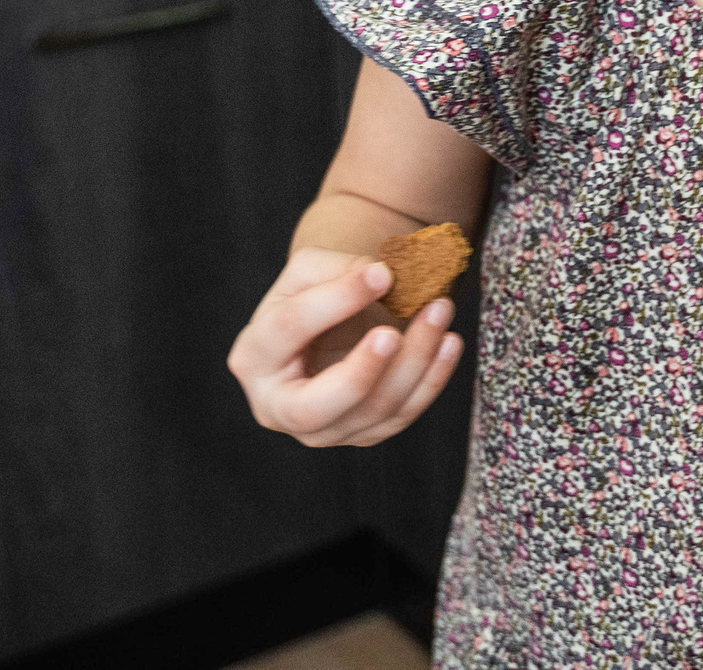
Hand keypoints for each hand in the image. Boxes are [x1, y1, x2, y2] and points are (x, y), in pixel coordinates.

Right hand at [227, 246, 465, 446]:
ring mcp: (323, 430)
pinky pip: (401, 416)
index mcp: (253, 357)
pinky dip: (431, 379)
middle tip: (391, 334)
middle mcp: (278, 407)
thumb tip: (381, 279)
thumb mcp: (313, 269)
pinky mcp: (362, 434)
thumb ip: (338, 269)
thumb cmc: (317, 291)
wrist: (334, 322)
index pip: (289, 330)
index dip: (336, 299)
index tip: (383, 273)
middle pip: (314, 408)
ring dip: (413, 363)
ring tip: (439, 311)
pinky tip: (449, 343)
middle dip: (358, 373)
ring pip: (371, 412)